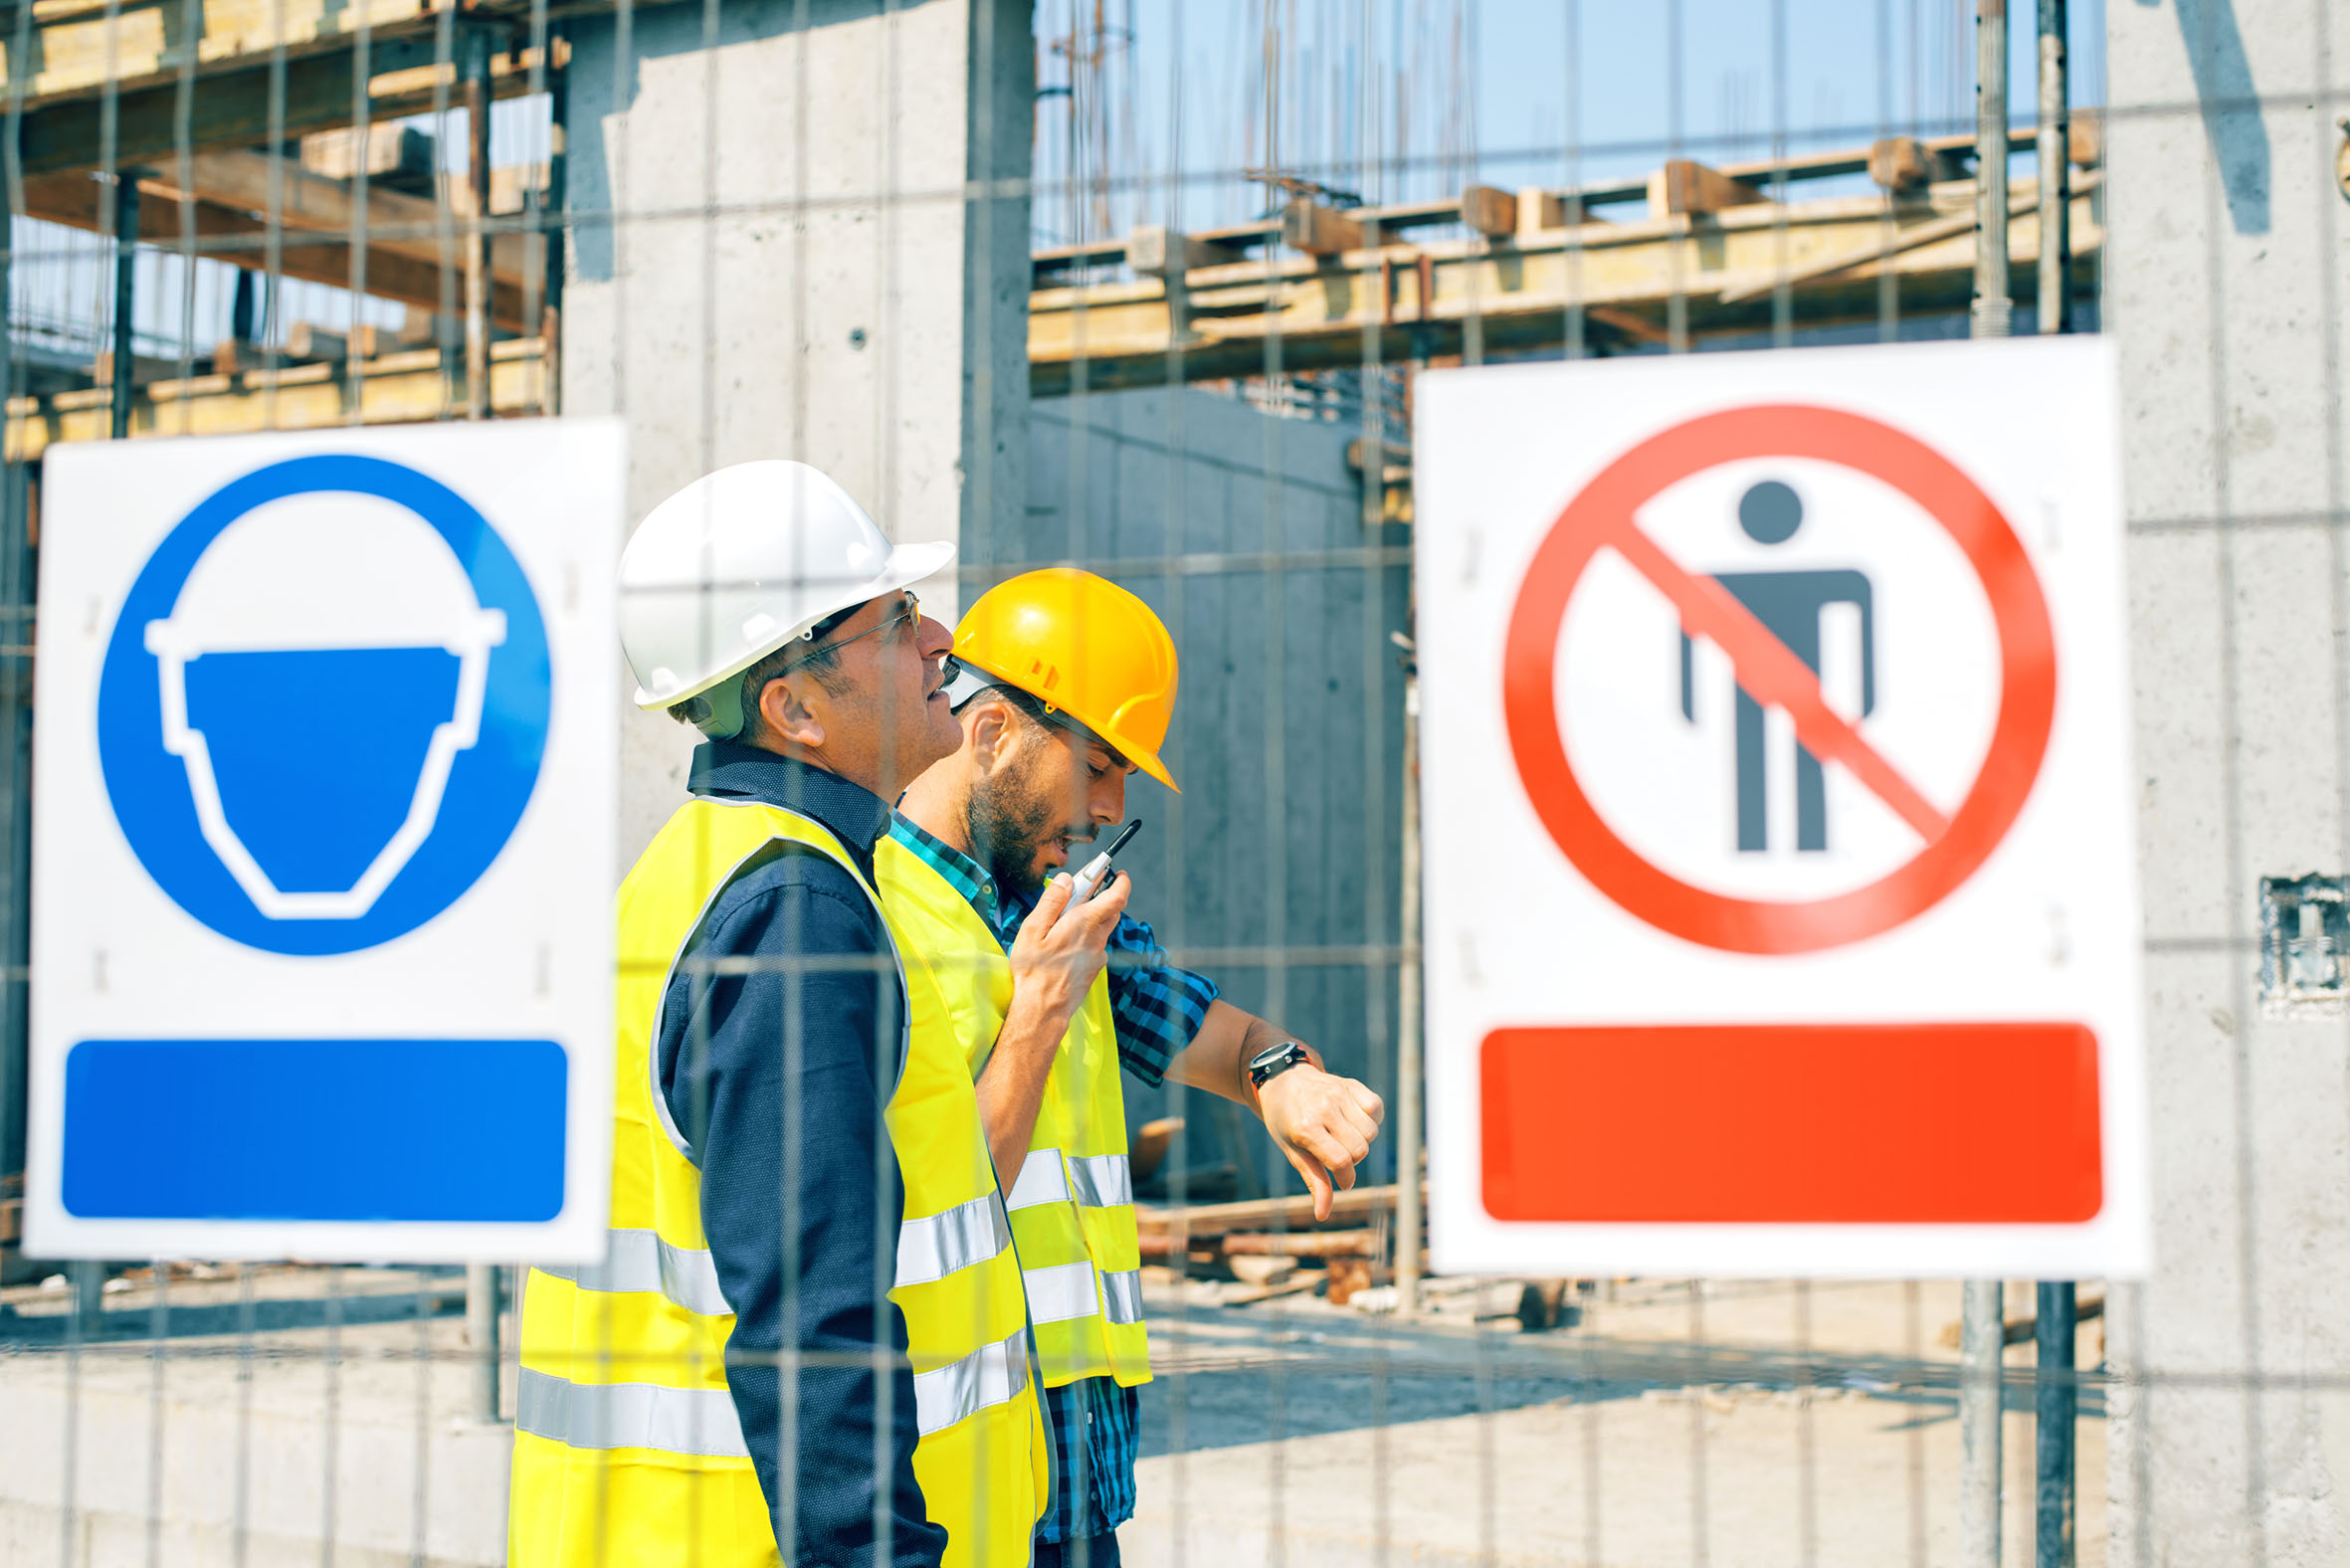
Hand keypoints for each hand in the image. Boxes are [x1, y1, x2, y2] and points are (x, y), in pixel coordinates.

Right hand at [1002, 870, 1130, 1052]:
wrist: (1043, 1009)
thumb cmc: (1034, 970)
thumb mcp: (1034, 929)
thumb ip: (1052, 901)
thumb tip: (1065, 880)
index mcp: (1085, 923)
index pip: (1117, 896)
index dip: (1121, 881)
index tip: (1116, 873)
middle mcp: (1097, 938)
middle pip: (1112, 911)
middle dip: (1102, 897)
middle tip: (1080, 893)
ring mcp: (1098, 956)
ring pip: (1102, 929)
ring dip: (1090, 919)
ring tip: (1063, 923)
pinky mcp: (1093, 969)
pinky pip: (1094, 946)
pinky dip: (1085, 938)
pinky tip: (1063, 946)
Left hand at [1257, 1066, 1385, 1220]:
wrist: (1282, 1079)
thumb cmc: (1286, 1121)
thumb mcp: (1293, 1151)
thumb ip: (1314, 1181)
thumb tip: (1323, 1215)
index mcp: (1306, 1128)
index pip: (1341, 1161)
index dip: (1346, 1178)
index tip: (1343, 1182)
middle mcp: (1324, 1109)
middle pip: (1360, 1149)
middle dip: (1352, 1160)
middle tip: (1336, 1154)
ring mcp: (1339, 1094)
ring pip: (1371, 1132)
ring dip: (1362, 1140)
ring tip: (1343, 1136)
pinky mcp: (1351, 1084)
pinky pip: (1376, 1108)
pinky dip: (1371, 1119)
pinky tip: (1354, 1120)